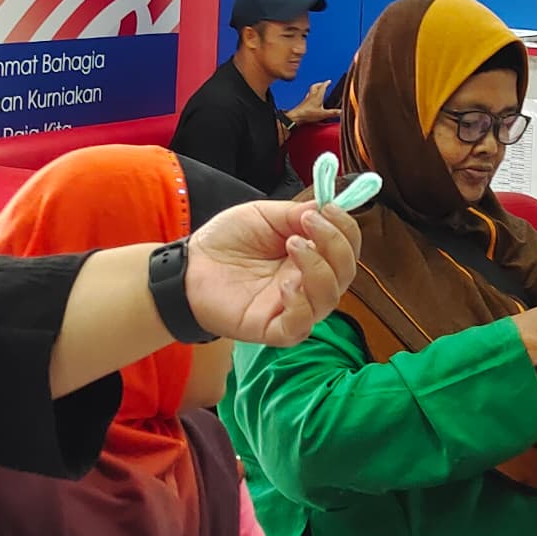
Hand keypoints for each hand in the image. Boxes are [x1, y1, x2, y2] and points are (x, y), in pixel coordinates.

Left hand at [184, 198, 360, 346]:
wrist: (189, 265)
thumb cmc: (226, 242)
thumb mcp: (263, 215)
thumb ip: (296, 213)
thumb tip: (327, 206)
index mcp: (309, 255)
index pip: (346, 248)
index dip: (345, 229)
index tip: (329, 209)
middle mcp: (307, 283)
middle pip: (345, 273)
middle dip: (335, 244)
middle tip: (309, 224)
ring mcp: (292, 307)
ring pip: (329, 299)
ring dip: (319, 269)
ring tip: (292, 245)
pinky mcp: (273, 329)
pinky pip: (301, 326)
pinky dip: (301, 305)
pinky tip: (285, 285)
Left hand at [286, 81, 332, 125]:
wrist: (296, 116)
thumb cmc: (307, 114)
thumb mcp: (323, 114)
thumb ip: (333, 113)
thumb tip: (341, 111)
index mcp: (317, 96)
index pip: (322, 87)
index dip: (326, 83)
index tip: (329, 81)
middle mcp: (311, 96)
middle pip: (315, 86)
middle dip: (320, 84)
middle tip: (323, 83)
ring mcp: (307, 99)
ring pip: (311, 90)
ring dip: (315, 88)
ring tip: (318, 89)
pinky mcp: (303, 103)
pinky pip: (308, 96)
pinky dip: (311, 95)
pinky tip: (311, 99)